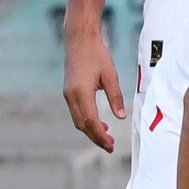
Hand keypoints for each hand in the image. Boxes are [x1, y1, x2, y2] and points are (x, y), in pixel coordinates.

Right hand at [63, 24, 127, 152]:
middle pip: (82, 124)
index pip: (90, 121)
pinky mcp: (69, 92)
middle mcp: (71, 96)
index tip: (111, 145)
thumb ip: (116, 97)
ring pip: (78, 120)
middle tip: (110, 147)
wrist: (79, 40)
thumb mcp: (111, 75)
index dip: (100, 135)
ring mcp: (68, 94)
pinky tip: (100, 123)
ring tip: (107, 138)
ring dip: (91, 130)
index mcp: (81, 93)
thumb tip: (121, 116)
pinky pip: (77, 112)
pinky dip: (87, 121)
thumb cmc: (97, 55)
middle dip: (95, 137)